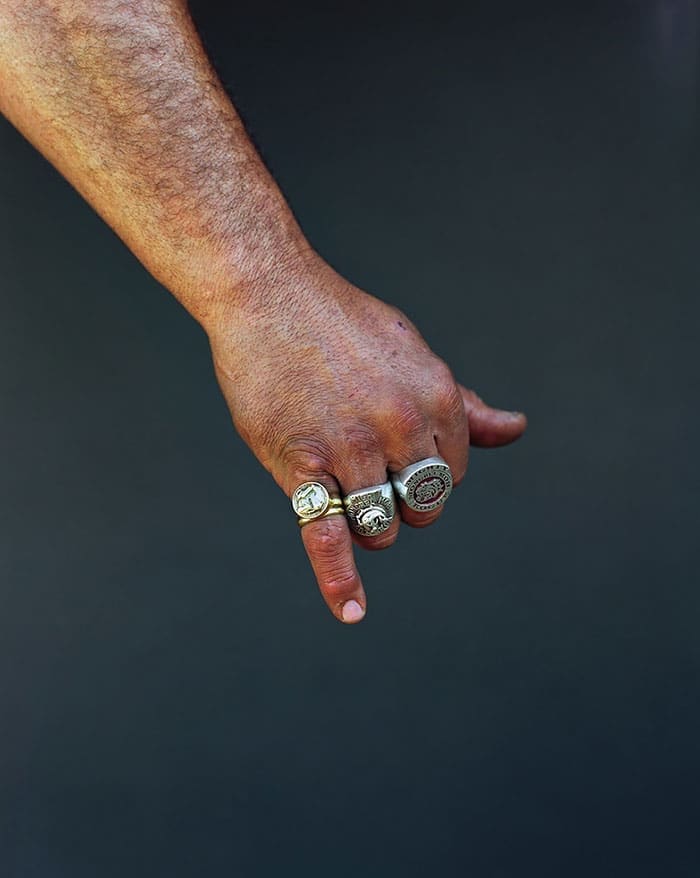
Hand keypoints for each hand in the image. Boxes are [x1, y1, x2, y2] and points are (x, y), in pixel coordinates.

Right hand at [209, 253, 526, 622]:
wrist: (269, 294)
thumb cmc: (341, 322)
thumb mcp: (414, 352)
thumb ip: (462, 403)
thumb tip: (516, 428)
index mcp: (436, 398)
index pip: (451, 474)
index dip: (423, 472)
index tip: (394, 453)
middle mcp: (403, 426)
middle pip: (422, 506)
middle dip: (403, 502)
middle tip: (369, 473)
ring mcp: (353, 450)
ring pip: (381, 525)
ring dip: (370, 525)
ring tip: (345, 492)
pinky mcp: (304, 467)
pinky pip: (328, 536)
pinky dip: (339, 580)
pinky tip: (352, 611)